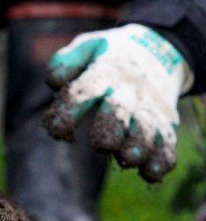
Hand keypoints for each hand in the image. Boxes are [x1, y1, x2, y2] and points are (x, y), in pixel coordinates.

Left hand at [44, 24, 193, 181]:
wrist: (158, 51)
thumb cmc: (109, 56)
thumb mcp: (87, 47)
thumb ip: (66, 62)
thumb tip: (54, 81)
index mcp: (103, 74)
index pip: (83, 91)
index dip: (68, 110)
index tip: (55, 128)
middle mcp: (127, 94)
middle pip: (119, 113)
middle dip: (112, 130)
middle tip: (103, 146)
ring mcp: (147, 110)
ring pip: (145, 131)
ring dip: (138, 146)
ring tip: (129, 159)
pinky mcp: (163, 125)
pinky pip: (166, 143)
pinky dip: (161, 159)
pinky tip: (151, 173)